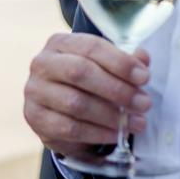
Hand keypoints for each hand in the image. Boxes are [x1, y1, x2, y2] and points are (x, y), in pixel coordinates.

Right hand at [23, 32, 151, 160]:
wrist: (58, 110)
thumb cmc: (85, 83)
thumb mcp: (103, 67)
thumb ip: (123, 62)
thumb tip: (142, 58)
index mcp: (59, 44)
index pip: (91, 47)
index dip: (120, 62)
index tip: (144, 77)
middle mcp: (42, 64)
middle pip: (80, 72)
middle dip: (117, 90)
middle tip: (144, 103)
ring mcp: (35, 91)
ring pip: (76, 103)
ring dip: (112, 115)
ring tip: (136, 123)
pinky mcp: (36, 117)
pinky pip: (70, 127)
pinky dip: (98, 133)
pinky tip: (116, 134)